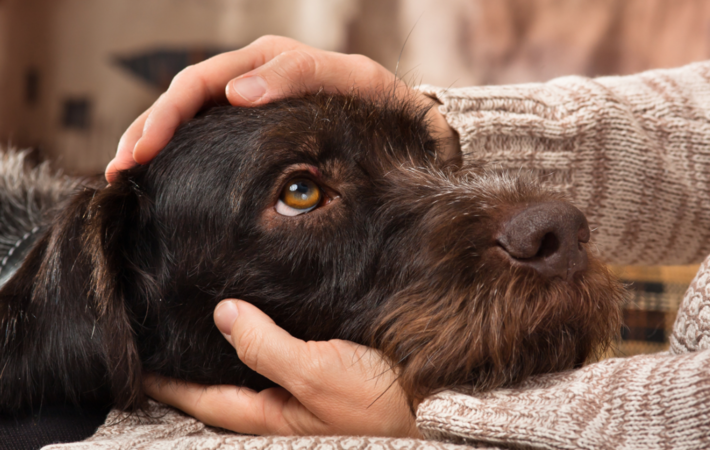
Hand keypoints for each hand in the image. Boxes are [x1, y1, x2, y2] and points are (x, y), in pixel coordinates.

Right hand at [107, 35, 459, 181]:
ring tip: (124, 176)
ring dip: (152, 142)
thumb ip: (299, 75)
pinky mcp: (253, 131)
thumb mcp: (351, 80)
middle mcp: (250, 78)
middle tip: (120, 171)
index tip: (142, 152)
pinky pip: (207, 136)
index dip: (166, 116)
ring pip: (187, 118)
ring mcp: (249, 104)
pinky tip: (160, 176)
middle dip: (146, 132)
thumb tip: (237, 92)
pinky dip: (178, 154)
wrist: (403, 122)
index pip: (199, 83)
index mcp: (266, 61)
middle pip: (181, 100)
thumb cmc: (380, 102)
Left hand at [144, 300, 420, 437]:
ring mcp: (304, 392)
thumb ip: (267, 347)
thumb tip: (223, 314)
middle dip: (193, 361)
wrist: (438, 404)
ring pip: (253, 367)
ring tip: (204, 318)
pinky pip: (283, 355)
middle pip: (224, 383)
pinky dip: (263, 337)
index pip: (205, 397)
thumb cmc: (381, 401)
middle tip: (164, 330)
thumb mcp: (319, 374)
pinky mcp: (327, 374)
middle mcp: (282, 405)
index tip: (139, 356)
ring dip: (228, 346)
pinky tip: (264, 315)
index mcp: (273, 414)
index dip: (169, 379)